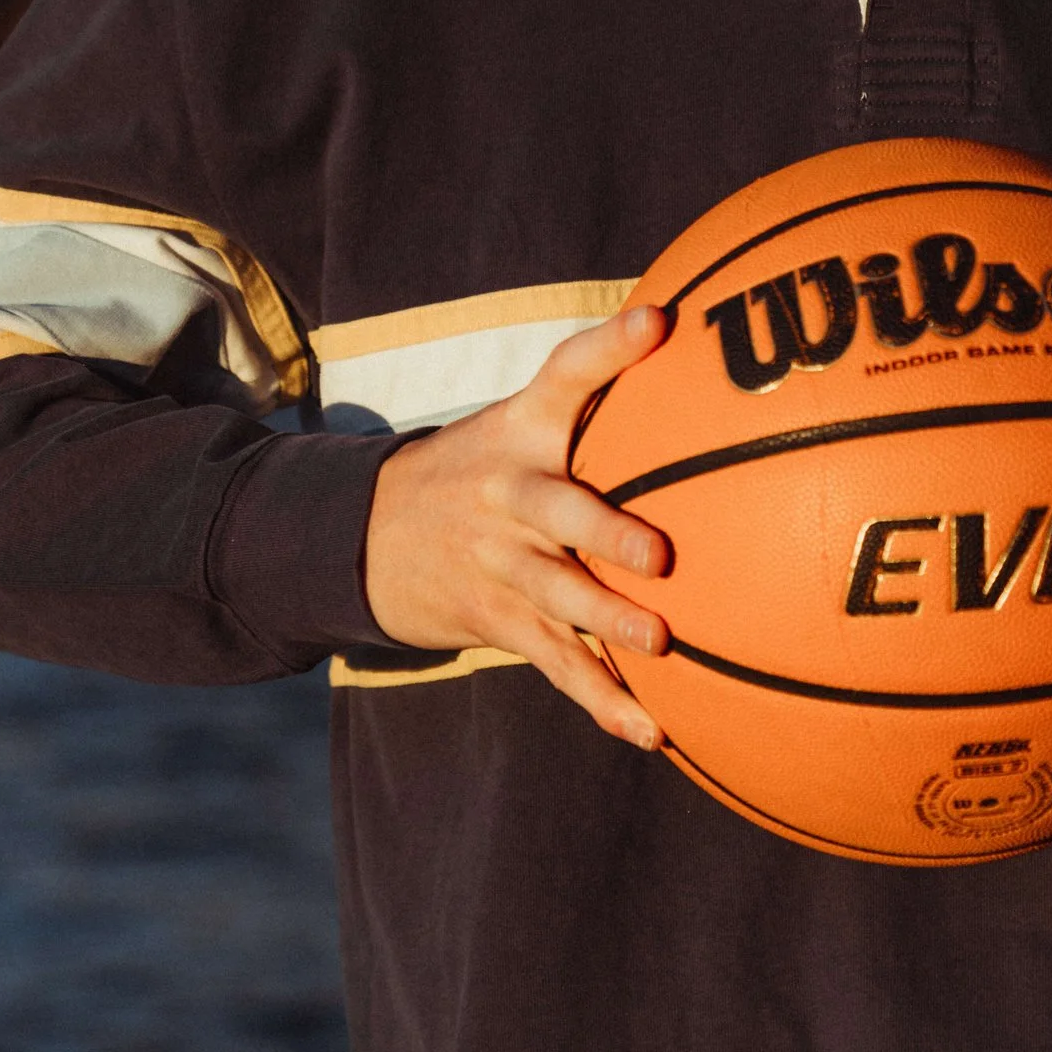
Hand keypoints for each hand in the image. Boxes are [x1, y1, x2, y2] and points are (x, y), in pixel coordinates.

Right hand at [359, 305, 673, 749]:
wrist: (366, 533)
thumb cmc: (488, 465)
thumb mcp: (524, 415)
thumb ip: (599, 378)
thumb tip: (685, 322)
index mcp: (521, 431)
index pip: (565, 374)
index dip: (609, 346)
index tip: (656, 322)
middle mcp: (506, 493)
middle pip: (555, 508)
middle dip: (604, 532)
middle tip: (659, 553)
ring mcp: (497, 562)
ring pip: (555, 594)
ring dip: (606, 623)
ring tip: (660, 644)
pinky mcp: (498, 620)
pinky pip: (555, 661)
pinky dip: (601, 698)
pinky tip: (651, 730)